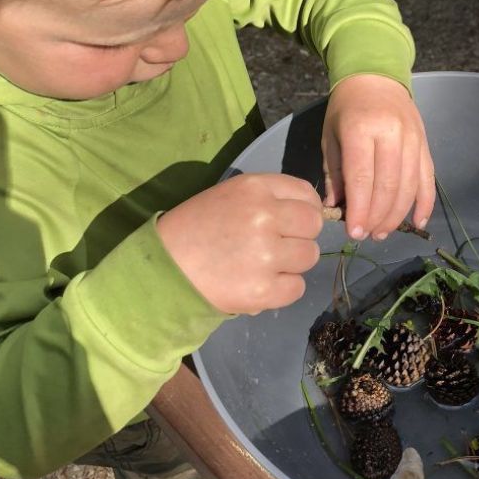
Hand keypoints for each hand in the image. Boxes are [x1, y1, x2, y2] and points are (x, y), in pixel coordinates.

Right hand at [156, 173, 322, 314]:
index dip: (306, 209)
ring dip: (293, 263)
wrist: (164, 268)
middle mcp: (264, 216)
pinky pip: (297, 287)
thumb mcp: (230, 195)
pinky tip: (260, 284)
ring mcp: (266, 255)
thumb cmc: (197, 228)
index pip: (306, 194)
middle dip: (301, 236)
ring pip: (310, 256)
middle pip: (313, 225)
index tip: (294, 222)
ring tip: (265, 265)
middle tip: (277, 246)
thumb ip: (270, 197)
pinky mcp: (263, 289)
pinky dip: (283, 289)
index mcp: (255, 188)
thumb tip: (314, 211)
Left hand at [321, 74, 435, 239]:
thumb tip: (335, 208)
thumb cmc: (347, 110)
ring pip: (409, 186)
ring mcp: (413, 139)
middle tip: (366, 236)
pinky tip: (416, 223)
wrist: (377, 79)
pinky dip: (425, 203)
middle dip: (377, 217)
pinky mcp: (425, 144)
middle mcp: (391, 134)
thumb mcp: (331, 137)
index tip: (353, 233)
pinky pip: (428, 179)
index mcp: (361, 130)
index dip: (359, 209)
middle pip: (388, 186)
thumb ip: (335, 173)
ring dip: (396, 215)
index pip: (362, 178)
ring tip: (382, 232)